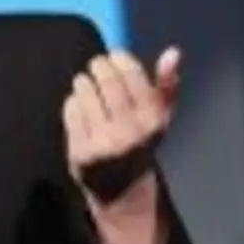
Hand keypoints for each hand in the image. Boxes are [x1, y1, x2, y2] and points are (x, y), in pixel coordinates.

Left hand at [63, 46, 180, 243]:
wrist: (123, 191)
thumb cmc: (141, 143)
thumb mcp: (160, 118)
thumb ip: (167, 84)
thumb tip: (172, 52)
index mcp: (152, 120)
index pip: (131, 75)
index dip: (120, 59)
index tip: (115, 57)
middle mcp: (129, 132)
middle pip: (106, 81)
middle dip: (99, 67)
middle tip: (97, 65)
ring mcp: (102, 143)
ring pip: (85, 92)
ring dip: (83, 83)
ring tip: (86, 84)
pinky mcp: (80, 152)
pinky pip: (70, 111)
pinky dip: (73, 103)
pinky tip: (79, 106)